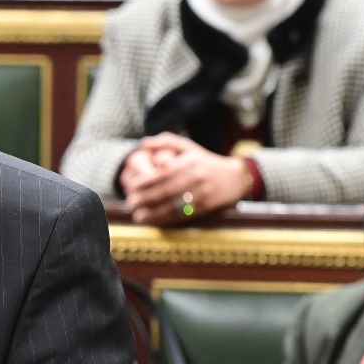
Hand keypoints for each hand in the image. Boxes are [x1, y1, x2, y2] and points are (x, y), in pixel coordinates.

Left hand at [123, 135, 247, 225]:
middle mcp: (196, 178)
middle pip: (166, 191)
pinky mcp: (204, 208)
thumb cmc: (205, 161)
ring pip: (173, 205)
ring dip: (153, 213)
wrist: (234, 178)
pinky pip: (181, 215)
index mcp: (190, 162)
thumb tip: (143, 144)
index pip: (164, 173)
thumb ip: (166, 142)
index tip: (130, 187)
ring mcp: (201, 194)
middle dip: (145, 199)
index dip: (146, 181)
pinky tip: (152, 221)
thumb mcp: (189, 147)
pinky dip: (165, 219)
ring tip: (137, 216)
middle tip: (130, 203)